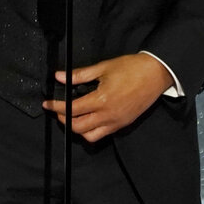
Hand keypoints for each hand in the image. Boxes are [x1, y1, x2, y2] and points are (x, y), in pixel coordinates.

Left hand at [42, 53, 173, 142]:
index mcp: (101, 100)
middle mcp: (108, 115)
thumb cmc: (131, 68)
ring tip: (71, 116)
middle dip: (63, 119)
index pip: (71, 110)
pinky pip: (103, 134)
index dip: (56, 107)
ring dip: (77, 129)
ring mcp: (117, 122)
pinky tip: (88, 119)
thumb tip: (60, 77)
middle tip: (57, 109)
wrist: (156, 74)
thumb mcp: (103, 67)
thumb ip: (79, 75)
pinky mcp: (123, 124)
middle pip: (78, 127)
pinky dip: (91, 131)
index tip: (47, 104)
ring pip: (90, 136)